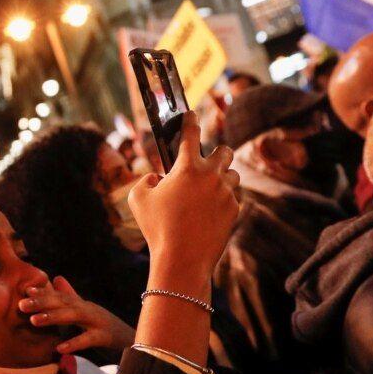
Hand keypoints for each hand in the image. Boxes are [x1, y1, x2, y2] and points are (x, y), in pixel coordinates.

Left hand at [19, 276, 134, 355]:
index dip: (43, 293)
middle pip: (64, 303)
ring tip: (33, 321)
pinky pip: (88, 339)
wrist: (136, 342)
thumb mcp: (87, 312)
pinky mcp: (106, 337)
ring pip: (74, 316)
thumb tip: (57, 278)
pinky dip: (74, 343)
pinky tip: (59, 348)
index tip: (25, 291)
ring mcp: (98, 321)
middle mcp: (89, 309)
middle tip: (20, 305)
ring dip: (53, 317)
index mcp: (83, 305)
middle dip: (42, 302)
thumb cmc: (107, 329)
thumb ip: (71, 296)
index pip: (60, 296)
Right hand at [128, 115, 238, 290]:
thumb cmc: (157, 228)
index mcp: (186, 167)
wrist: (183, 260)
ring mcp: (226, 193)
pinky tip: (210, 211)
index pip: (190, 134)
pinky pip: (233, 198)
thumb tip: (156, 178)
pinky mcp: (235, 210)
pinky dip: (223, 200)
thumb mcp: (138, 200)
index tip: (191, 113)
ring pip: (233, 174)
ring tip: (209, 189)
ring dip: (223, 177)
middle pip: (224, 151)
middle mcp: (211, 175)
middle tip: (206, 162)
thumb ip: (144, 180)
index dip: (190, 120)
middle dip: (217, 153)